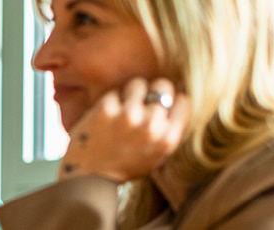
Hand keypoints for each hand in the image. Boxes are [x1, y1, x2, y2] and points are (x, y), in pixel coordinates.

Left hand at [58, 78, 190, 183]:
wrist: (90, 178)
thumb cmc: (124, 166)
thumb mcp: (156, 154)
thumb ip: (167, 130)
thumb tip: (176, 97)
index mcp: (168, 139)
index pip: (183, 101)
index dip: (172, 98)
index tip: (162, 101)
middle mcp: (151, 126)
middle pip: (163, 86)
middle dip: (153, 89)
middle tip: (142, 99)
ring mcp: (128, 116)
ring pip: (138, 83)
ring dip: (130, 91)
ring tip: (123, 106)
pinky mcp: (106, 110)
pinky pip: (113, 93)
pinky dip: (109, 101)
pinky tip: (105, 116)